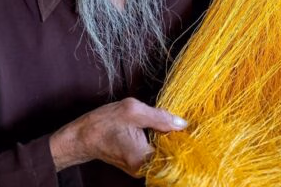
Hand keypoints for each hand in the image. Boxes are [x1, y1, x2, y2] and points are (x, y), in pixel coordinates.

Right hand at [49, 97, 186, 176]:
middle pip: (173, 156)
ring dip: (173, 139)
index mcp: (143, 159)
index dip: (188, 142)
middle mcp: (143, 169)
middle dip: (182, 139)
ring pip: (166, 154)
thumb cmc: (104, 123)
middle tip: (193, 122)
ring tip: (180, 123)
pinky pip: (158, 153)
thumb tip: (183, 123)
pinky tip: (167, 128)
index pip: (176, 156)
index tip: (198, 128)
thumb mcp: (132, 111)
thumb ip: (160, 117)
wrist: (81, 137)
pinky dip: (164, 141)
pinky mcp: (139, 163)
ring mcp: (141, 168)